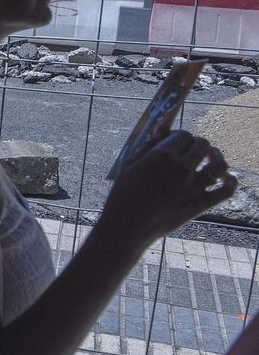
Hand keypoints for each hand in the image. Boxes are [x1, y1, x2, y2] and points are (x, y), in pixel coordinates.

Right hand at [101, 131, 235, 246]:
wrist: (128, 226)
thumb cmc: (124, 193)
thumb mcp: (130, 164)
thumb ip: (148, 144)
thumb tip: (162, 128)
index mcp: (162, 155)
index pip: (183, 135)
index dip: (180, 136)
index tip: (176, 142)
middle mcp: (181, 168)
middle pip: (203, 145)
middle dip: (198, 144)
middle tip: (191, 150)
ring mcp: (194, 187)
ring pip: (219, 164)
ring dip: (217, 157)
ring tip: (210, 158)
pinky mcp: (201, 204)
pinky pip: (226, 190)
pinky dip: (231, 181)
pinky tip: (226, 177)